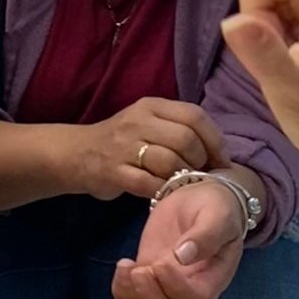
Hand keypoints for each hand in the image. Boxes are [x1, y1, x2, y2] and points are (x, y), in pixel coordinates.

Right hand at [70, 98, 229, 200]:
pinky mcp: (113, 171)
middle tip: (200, 174)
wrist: (77, 154)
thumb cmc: (122, 141)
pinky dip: (163, 190)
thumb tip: (217, 152)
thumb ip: (178, 128)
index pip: (194, 116)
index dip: (215, 140)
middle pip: (186, 139)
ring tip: (182, 183)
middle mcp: (138, 122)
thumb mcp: (147, 122)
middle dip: (200, 161)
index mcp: (151, 106)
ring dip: (182, 176)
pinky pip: (148, 183)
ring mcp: (124, 147)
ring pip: (169, 161)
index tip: (221, 161)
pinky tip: (164, 193)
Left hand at [112, 181, 243, 298]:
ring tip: (126, 266)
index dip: (175, 288)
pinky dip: (121, 292)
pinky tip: (123, 266)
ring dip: (132, 297)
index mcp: (213, 278)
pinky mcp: (148, 282)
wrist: (199, 202)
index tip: (161, 263)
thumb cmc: (215, 209)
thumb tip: (183, 256)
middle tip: (140, 270)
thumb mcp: (216, 216)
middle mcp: (191, 291)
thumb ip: (205, 236)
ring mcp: (167, 289)